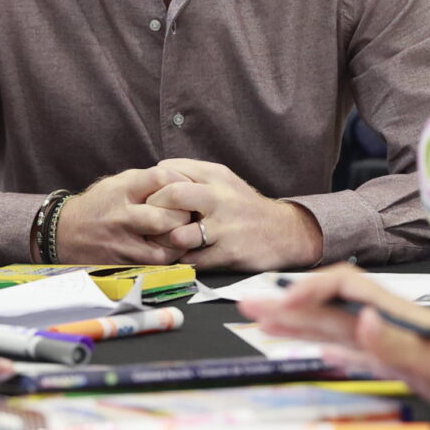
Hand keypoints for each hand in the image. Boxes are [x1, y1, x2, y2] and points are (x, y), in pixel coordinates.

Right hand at [53, 166, 194, 263]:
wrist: (64, 233)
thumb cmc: (99, 205)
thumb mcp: (117, 183)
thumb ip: (146, 181)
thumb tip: (182, 182)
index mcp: (120, 191)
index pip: (159, 179)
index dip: (180, 182)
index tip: (187, 187)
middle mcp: (120, 217)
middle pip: (165, 218)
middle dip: (183, 216)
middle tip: (190, 215)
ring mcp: (121, 244)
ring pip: (164, 248)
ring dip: (179, 242)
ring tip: (182, 235)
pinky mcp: (122, 264)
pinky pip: (155, 265)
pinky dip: (168, 257)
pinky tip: (170, 249)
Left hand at [145, 159, 323, 271]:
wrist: (284, 233)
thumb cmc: (243, 206)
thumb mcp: (223, 180)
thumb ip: (192, 173)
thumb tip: (157, 169)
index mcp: (216, 176)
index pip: (170, 172)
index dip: (152, 187)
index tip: (146, 200)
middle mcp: (221, 198)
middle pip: (172, 195)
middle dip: (154, 210)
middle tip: (149, 222)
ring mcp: (225, 227)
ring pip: (178, 234)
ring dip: (165, 241)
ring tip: (163, 242)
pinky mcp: (229, 253)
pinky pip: (192, 260)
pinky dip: (183, 260)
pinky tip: (183, 256)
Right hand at [239, 264, 429, 424]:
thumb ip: (396, 342)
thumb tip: (359, 319)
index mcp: (398, 314)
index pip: (343, 290)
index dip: (309, 294)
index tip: (280, 306)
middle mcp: (390, 322)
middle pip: (330, 306)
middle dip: (288, 305)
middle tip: (248, 307)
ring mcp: (394, 341)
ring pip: (336, 327)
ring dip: (300, 324)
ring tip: (265, 324)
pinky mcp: (401, 362)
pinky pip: (355, 351)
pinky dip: (329, 348)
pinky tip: (315, 349)